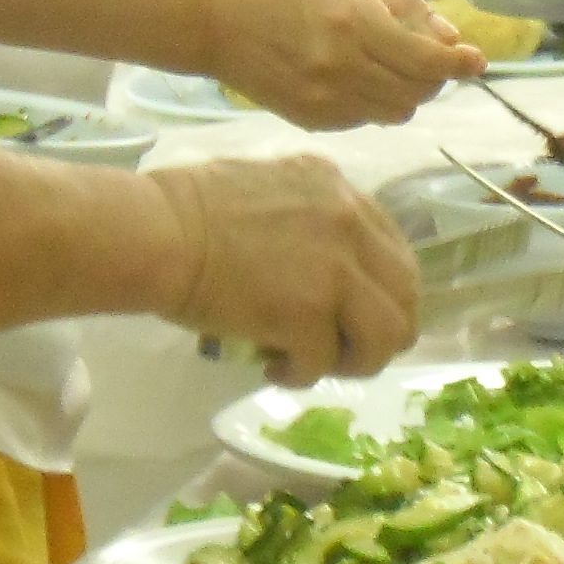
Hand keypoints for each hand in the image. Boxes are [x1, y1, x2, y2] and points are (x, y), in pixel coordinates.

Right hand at [146, 156, 422, 385]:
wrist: (157, 232)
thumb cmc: (186, 209)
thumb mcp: (269, 189)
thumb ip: (308, 218)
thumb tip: (315, 266)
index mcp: (339, 189)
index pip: (392, 248)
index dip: (379, 290)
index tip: (354, 313)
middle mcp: (350, 222)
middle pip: (406, 293)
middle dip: (382, 330)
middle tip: (347, 349)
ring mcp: (335, 270)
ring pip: (387, 334)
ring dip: (357, 359)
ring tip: (319, 363)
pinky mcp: (309, 315)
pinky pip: (325, 362)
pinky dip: (303, 374)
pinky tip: (275, 368)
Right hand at [209, 0, 481, 126]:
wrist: (216, 21)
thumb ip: (401, 8)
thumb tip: (449, 36)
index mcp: (352, 25)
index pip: (425, 61)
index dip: (458, 63)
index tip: (477, 58)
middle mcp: (342, 69)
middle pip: (417, 92)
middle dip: (433, 77)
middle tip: (429, 55)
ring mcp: (325, 101)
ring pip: (396, 112)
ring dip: (408, 92)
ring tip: (393, 66)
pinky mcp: (312, 121)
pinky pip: (365, 119)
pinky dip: (376, 102)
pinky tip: (358, 78)